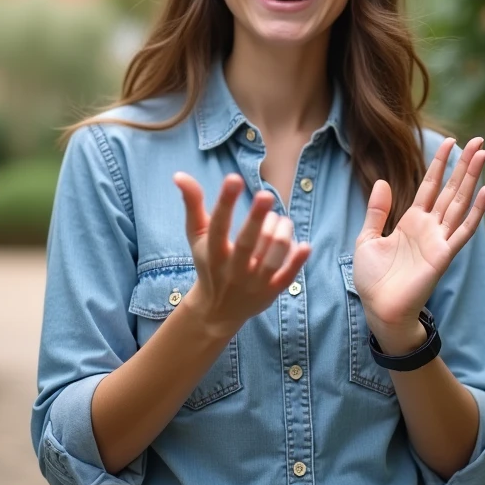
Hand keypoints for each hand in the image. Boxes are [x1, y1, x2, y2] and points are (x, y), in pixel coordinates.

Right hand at [173, 173, 310, 338]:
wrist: (217, 310)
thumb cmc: (208, 263)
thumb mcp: (197, 236)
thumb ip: (192, 204)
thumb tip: (179, 174)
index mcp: (212, 253)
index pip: (218, 226)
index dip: (225, 202)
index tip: (233, 178)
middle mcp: (232, 269)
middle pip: (247, 243)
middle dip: (257, 218)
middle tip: (266, 194)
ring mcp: (253, 283)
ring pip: (272, 257)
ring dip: (281, 233)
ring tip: (281, 219)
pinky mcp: (271, 293)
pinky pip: (287, 276)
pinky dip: (297, 260)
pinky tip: (305, 244)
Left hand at [352, 138, 484, 350]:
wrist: (379, 309)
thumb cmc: (373, 279)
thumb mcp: (367, 238)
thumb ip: (377, 211)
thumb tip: (382, 181)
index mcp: (411, 221)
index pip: (430, 186)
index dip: (440, 164)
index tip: (450, 142)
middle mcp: (429, 227)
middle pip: (451, 189)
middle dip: (463, 164)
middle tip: (477, 141)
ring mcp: (439, 239)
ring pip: (460, 202)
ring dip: (472, 178)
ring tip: (483, 154)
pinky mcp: (444, 254)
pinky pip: (464, 229)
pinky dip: (477, 210)